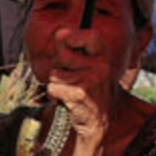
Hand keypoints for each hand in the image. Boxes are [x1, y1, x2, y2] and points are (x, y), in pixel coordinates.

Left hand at [43, 28, 114, 142]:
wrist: (100, 121)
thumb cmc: (90, 91)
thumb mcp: (90, 67)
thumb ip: (74, 50)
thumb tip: (59, 33)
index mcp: (103, 57)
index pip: (90, 35)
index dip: (73, 36)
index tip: (67, 41)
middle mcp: (100, 66)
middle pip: (62, 55)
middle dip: (58, 66)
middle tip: (69, 77)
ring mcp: (91, 80)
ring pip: (55, 73)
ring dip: (56, 83)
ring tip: (69, 90)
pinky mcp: (79, 93)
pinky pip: (52, 88)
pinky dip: (54, 96)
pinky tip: (67, 100)